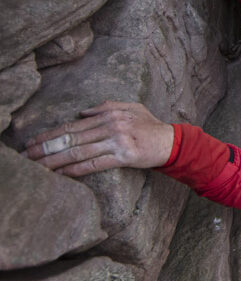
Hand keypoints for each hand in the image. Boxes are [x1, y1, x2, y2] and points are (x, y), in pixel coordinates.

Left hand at [23, 101, 174, 176]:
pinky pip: (95, 164)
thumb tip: (83, 112)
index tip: (33, 142)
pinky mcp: (124, 156)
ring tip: (39, 167)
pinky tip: (62, 174)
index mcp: (109, 114)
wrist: (173, 141)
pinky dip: (76, 169)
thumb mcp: (131, 107)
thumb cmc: (151, 125)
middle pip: (71, 138)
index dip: (50, 134)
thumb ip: (107, 106)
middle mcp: (111, 125)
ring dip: (56, 161)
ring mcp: (117, 141)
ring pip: (79, 152)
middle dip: (47, 148)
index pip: (73, 125)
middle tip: (28, 157)